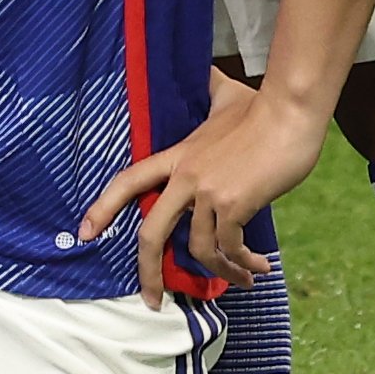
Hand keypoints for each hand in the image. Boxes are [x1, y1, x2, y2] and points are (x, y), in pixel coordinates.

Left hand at [80, 72, 323, 284]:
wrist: (289, 111)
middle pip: (151, 231)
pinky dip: (243, 264)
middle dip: (147, 272)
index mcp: (177, 155)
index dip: (103, 207)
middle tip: (152, 301)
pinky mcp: (235, 203)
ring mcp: (208, 191)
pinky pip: (230, 248)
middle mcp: (186, 176)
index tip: (85, 233)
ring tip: (243, 279)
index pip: (128, 181)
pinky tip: (259, 267)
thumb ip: (210, 91)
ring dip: (221, 272)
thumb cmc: (262, 106)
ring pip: (199, 249)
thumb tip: (209, 72)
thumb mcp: (225, 96)